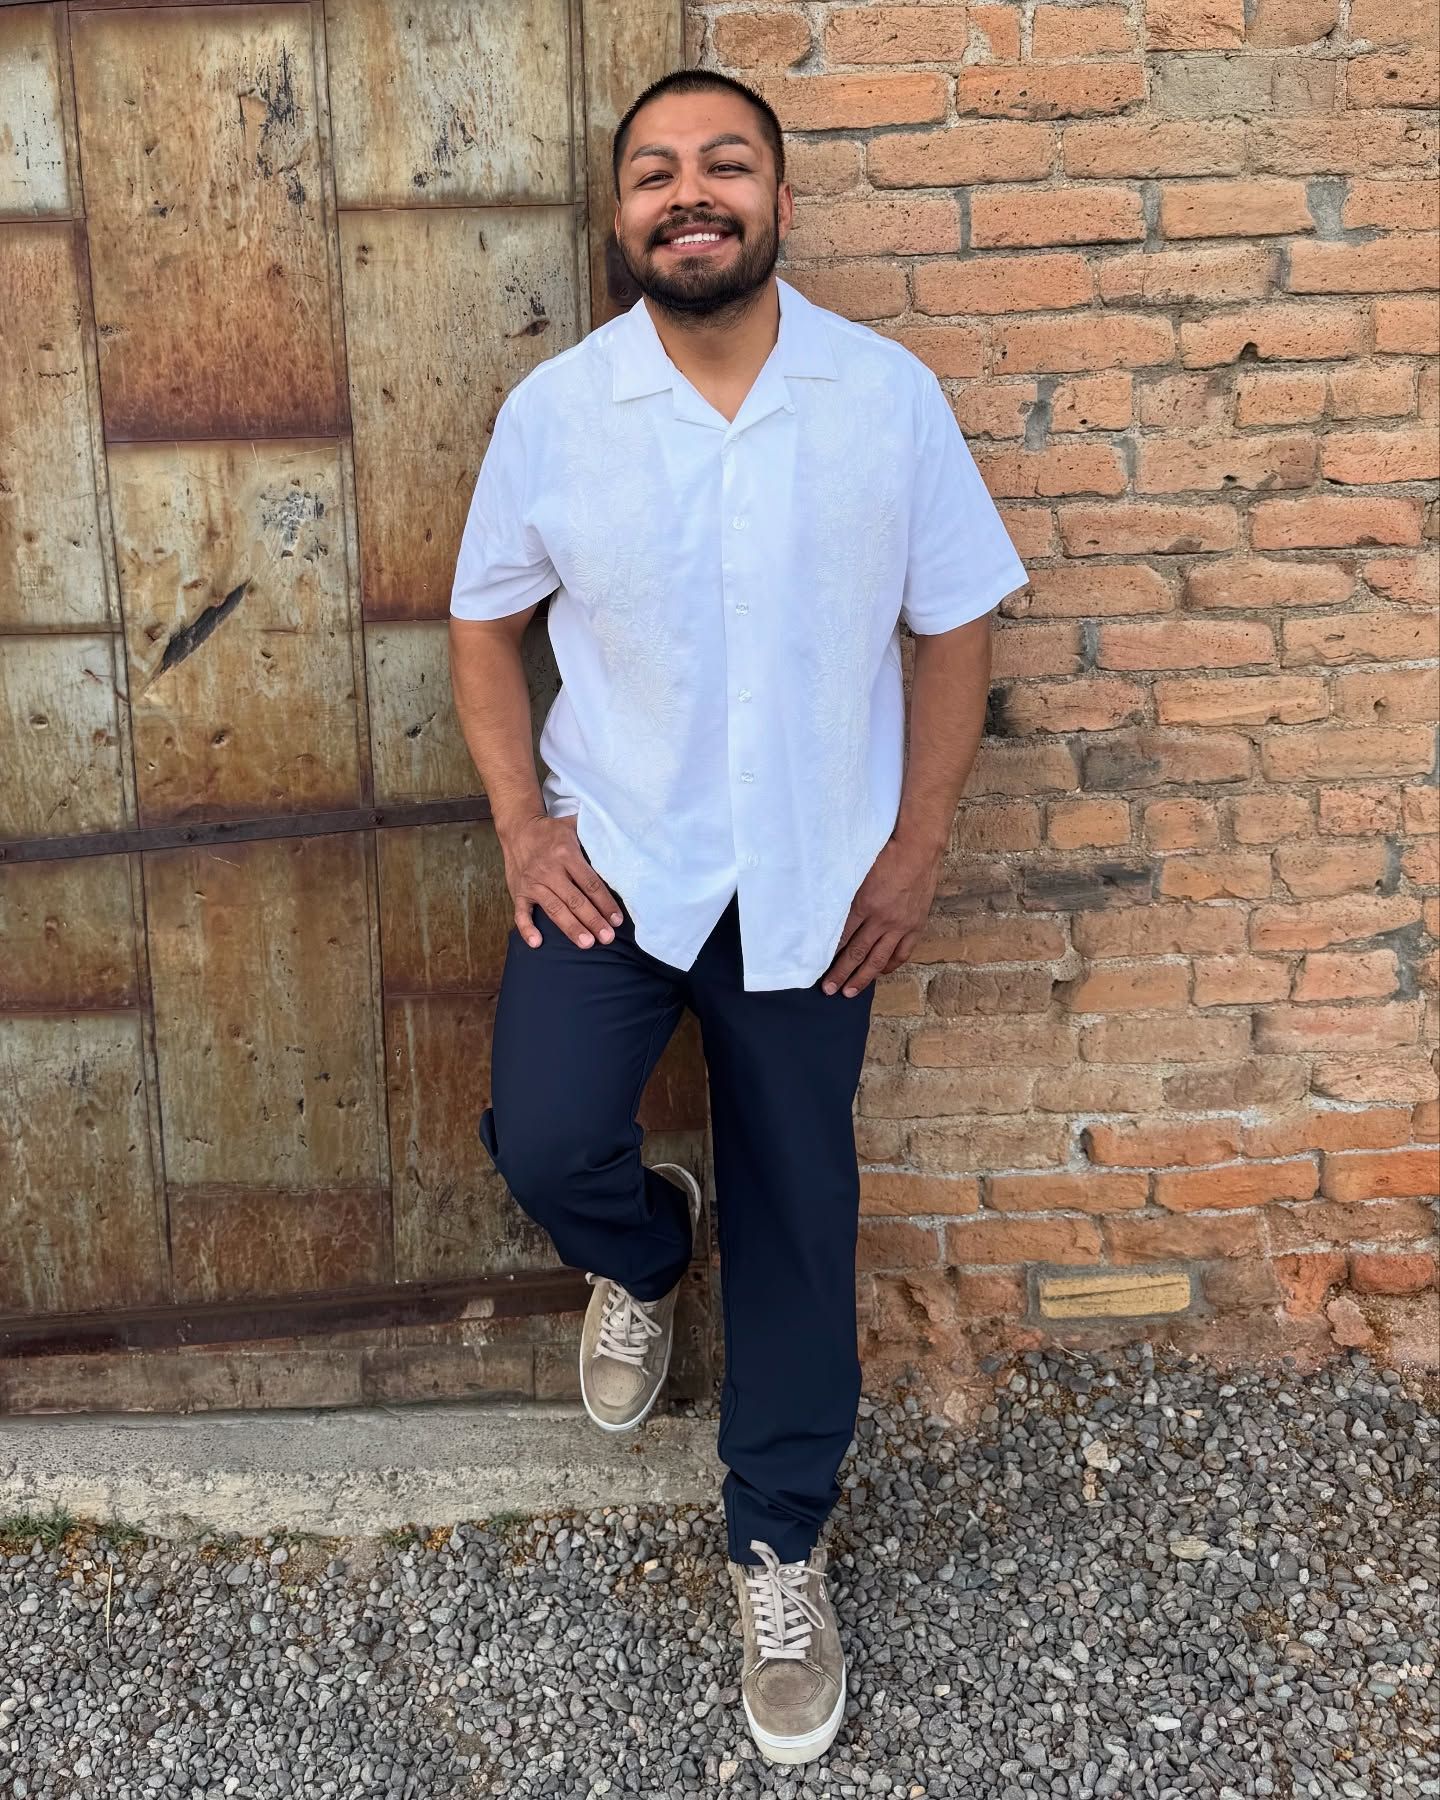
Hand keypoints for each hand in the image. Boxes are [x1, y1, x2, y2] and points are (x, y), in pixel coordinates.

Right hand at [501, 814, 624, 950]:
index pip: (590, 883)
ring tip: (586, 944)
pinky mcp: (518, 892)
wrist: (517, 828)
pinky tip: (537, 943)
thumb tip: (621, 842)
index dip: (605, 903)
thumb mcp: (574, 825)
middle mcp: (549, 870)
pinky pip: (521, 913)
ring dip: (570, 928)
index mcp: (566, 854)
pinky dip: (526, 929)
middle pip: (575, 899)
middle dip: (592, 920)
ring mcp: (532, 883)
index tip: (617, 920)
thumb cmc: (552, 831)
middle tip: (607, 938)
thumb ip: (594, 835)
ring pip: (554, 909)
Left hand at [820, 835, 942, 997]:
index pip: (842, 937)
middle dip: (840, 974)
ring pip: (879, 959)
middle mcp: (882, 919)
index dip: (828, 955)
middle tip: (827, 990)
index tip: (816, 968)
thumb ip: (844, 893)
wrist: (919, 848)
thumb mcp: (857, 871)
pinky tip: (880, 972)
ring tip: (849, 992)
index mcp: (864, 904)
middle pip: (857, 953)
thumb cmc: (885, 853)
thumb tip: (827, 911)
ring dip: (863, 978)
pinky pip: (902, 953)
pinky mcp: (915, 926)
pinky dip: (890, 965)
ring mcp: (901, 925)